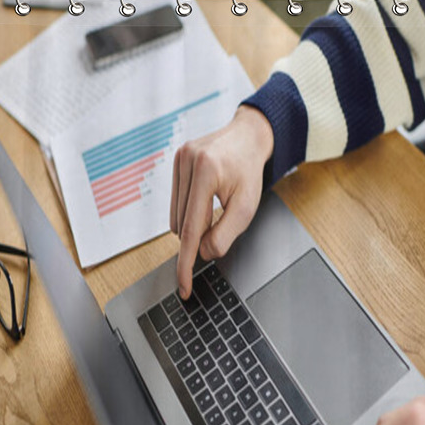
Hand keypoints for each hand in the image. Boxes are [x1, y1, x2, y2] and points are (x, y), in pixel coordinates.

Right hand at [170, 105, 273, 298]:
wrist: (248, 138)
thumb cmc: (249, 173)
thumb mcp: (246, 208)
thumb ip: (224, 235)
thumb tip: (203, 253)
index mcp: (206, 173)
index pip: (192, 230)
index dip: (187, 263)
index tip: (183, 286)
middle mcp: (187, 162)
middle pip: (184, 226)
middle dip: (201, 235)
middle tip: (222, 219)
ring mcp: (178, 159)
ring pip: (176, 218)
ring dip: (194, 223)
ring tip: (216, 204)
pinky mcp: (175, 161)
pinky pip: (175, 204)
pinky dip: (189, 212)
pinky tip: (205, 199)